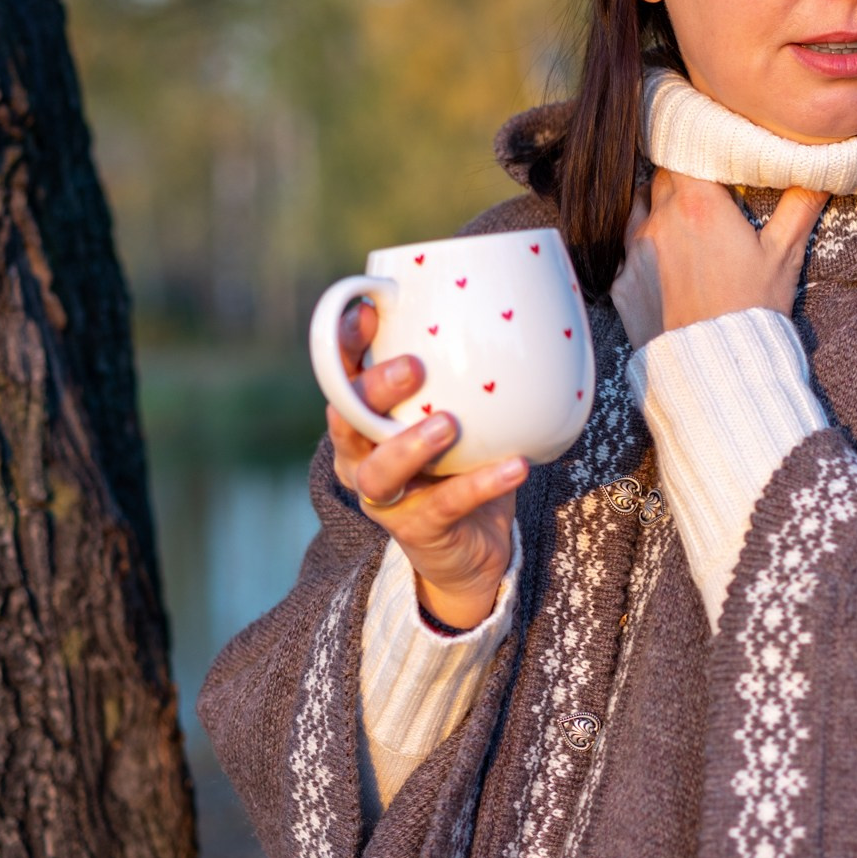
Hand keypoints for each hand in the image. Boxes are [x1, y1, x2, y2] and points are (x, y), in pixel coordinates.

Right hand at [323, 301, 526, 628]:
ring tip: (447, 425)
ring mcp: (385, 499)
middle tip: (413, 367)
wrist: (472, 548)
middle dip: (373, 391)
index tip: (370, 310)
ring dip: (409, 446)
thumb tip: (506, 308)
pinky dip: (482, 484)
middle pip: (346, 421)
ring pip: (379, 473)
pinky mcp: (417, 531)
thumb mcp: (457, 415)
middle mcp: (361, 458)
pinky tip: (516, 466)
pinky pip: (445, 505)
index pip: (340, 377)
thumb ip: (463, 376)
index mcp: (364, 421)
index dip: (344, 344)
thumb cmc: (460, 464)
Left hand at [610, 171, 828, 350]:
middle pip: (662, 177)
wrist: (717, 371)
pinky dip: (644, 249)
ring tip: (684, 226)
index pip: (683, 151)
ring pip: (639, 209)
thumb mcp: (784, 256)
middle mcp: (660, 221)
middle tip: (705, 192)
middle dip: (681, 178)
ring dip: (658, 209)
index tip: (708, 153)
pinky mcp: (622, 283)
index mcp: (699, 205)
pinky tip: (667, 265)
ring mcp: (635, 252)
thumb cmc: (753, 310)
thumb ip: (799, 206)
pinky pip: (627, 251)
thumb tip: (819, 172)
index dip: (694, 148)